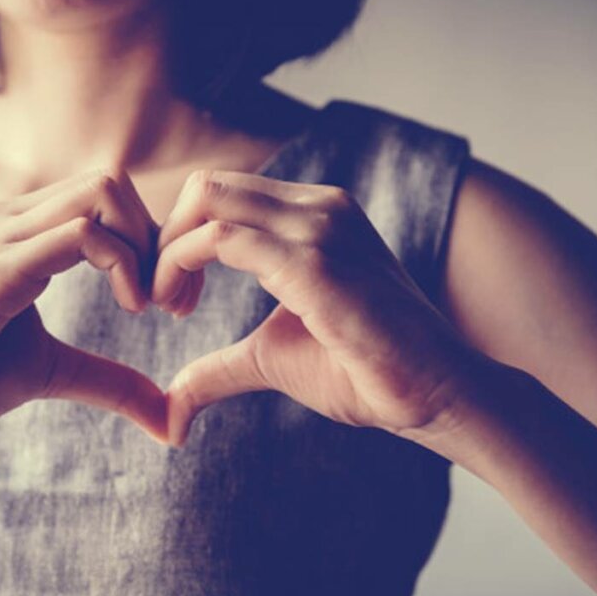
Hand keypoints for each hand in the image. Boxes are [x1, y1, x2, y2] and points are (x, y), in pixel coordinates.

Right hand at [0, 168, 168, 447]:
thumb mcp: (49, 372)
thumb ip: (108, 380)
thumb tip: (167, 417)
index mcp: (19, 232)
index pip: (105, 199)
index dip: (151, 242)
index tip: (169, 301)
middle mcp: (9, 219)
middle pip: (112, 183)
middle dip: (158, 237)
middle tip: (170, 301)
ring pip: (102, 193)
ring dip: (146, 245)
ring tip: (149, 304)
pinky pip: (80, 234)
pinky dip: (123, 263)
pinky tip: (129, 307)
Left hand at [153, 170, 481, 445]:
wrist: (436, 394)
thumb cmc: (364, 372)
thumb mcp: (272, 358)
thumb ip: (219, 368)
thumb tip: (171, 409)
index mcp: (313, 215)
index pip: (222, 195)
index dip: (180, 240)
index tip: (171, 298)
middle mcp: (317, 207)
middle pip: (208, 186)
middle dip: (166, 237)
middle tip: (160, 299)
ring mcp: (320, 227)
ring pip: (209, 200)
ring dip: (169, 253)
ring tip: (169, 307)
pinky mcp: (315, 262)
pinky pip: (223, 238)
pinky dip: (181, 264)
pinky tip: (179, 309)